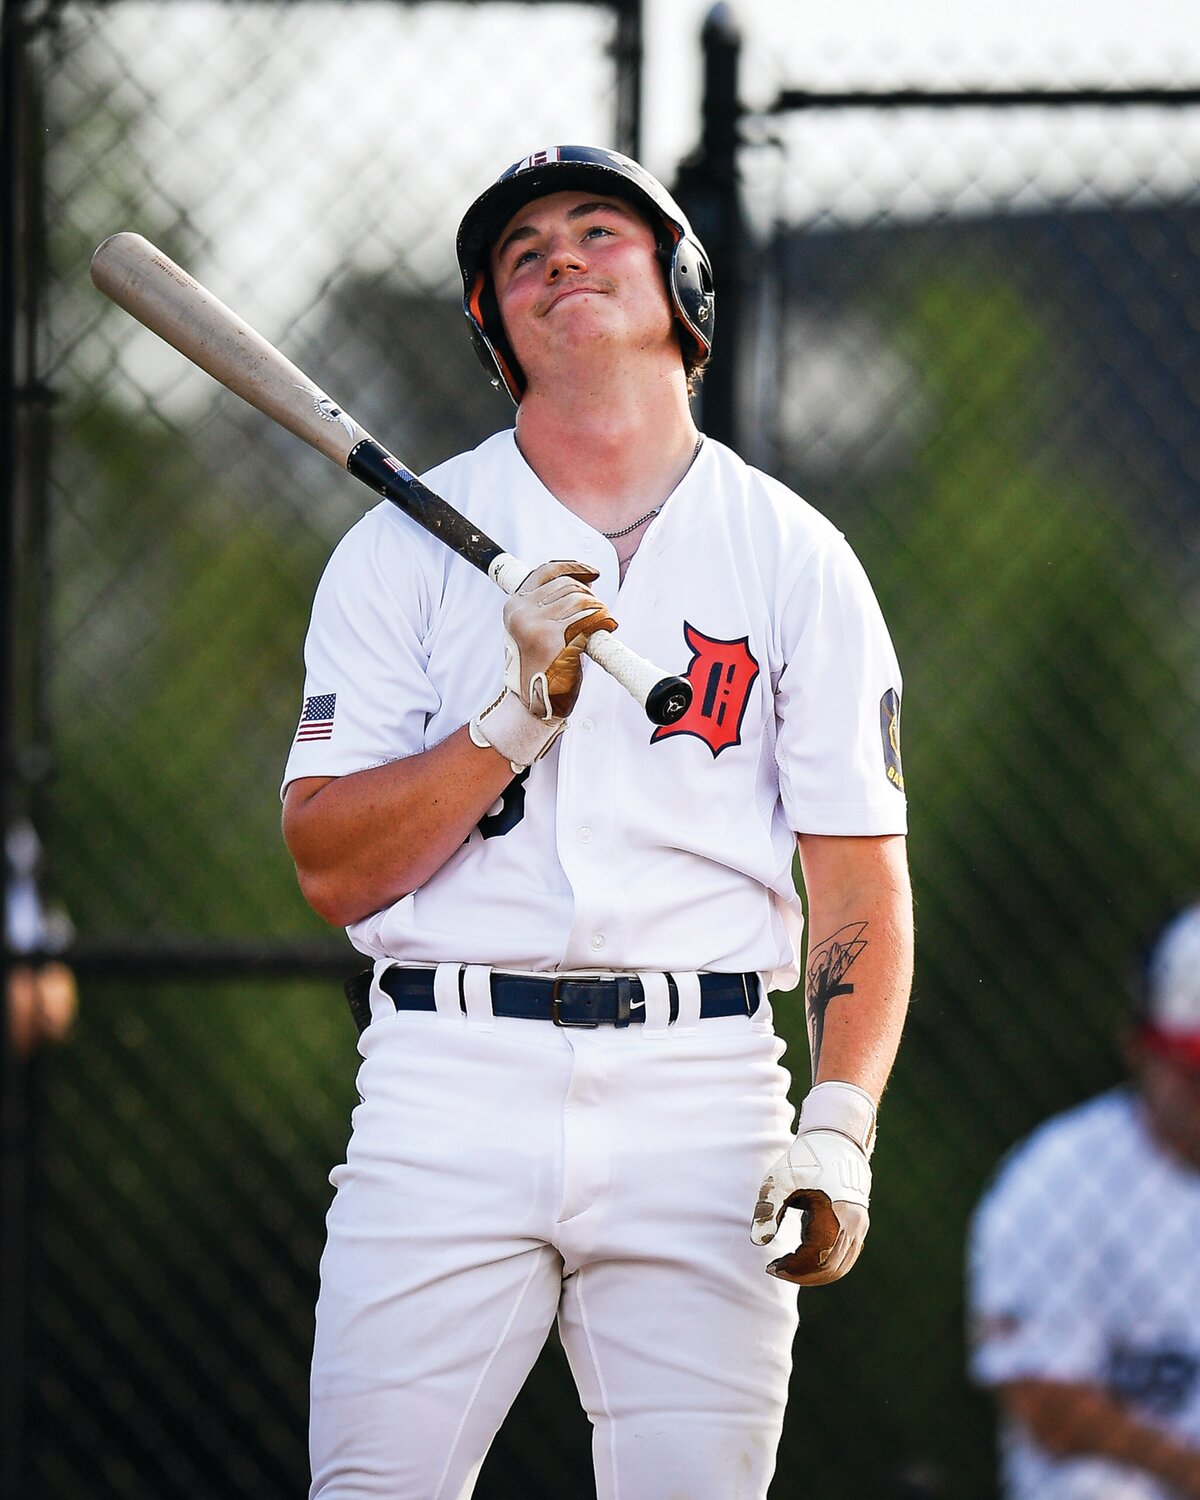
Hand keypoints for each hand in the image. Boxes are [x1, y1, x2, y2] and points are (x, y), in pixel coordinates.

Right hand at [502, 559, 615, 717]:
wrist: (532, 706)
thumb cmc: (540, 669)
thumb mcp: (532, 631)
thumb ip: (546, 607)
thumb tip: (581, 582)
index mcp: (514, 607)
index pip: (546, 571)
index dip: (573, 568)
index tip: (592, 573)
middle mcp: (522, 613)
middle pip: (568, 586)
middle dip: (590, 596)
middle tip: (599, 611)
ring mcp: (536, 626)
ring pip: (581, 601)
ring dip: (599, 609)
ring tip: (603, 621)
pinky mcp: (555, 641)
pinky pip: (588, 620)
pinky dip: (603, 621)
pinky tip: (607, 627)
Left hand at [750, 1081, 875, 1286]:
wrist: (836, 1140)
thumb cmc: (806, 1158)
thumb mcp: (780, 1180)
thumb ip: (768, 1210)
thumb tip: (759, 1243)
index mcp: (837, 1216)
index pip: (817, 1259)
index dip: (793, 1269)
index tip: (770, 1267)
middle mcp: (854, 1226)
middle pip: (831, 1269)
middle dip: (802, 1275)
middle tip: (776, 1269)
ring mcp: (860, 1227)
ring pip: (840, 1266)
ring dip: (813, 1272)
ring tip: (786, 1264)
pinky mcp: (858, 1226)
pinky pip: (844, 1256)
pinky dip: (824, 1263)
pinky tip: (801, 1254)